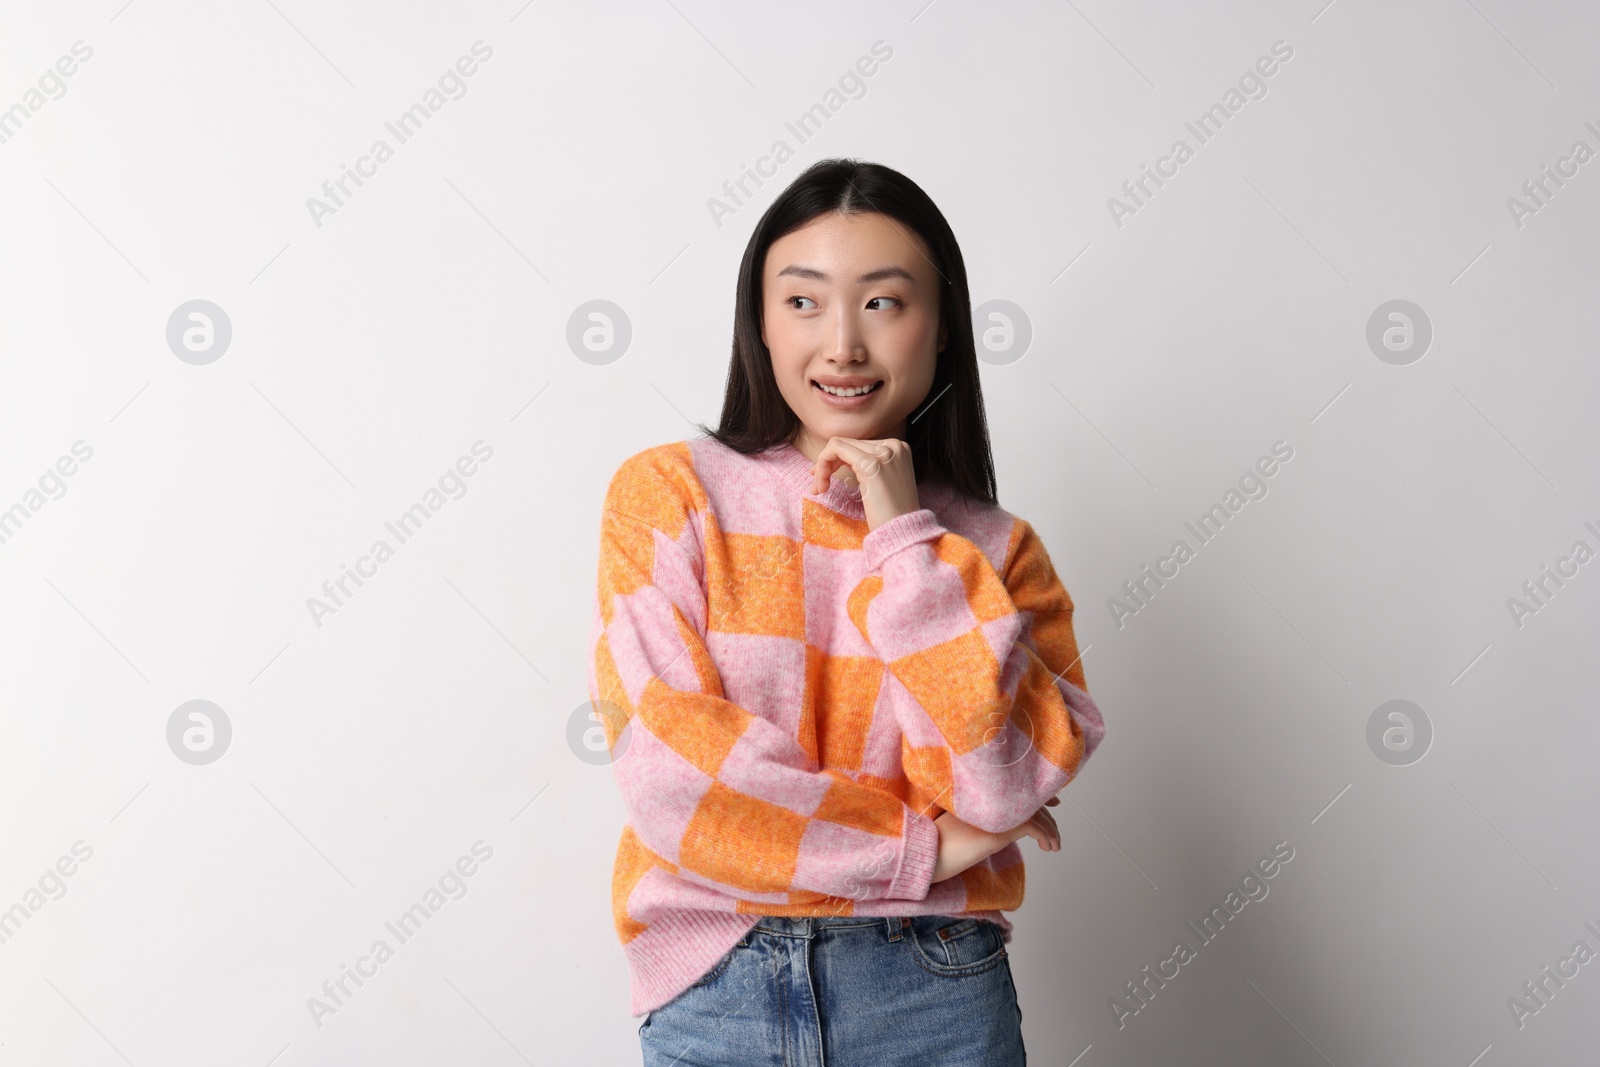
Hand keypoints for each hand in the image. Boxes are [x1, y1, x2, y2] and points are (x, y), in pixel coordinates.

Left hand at [808, 436, 919, 531]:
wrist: (903, 532)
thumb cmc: (891, 515)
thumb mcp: (883, 482)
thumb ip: (869, 465)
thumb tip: (841, 459)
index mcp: (898, 448)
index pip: (858, 445)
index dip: (838, 460)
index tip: (825, 478)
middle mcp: (893, 445)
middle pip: (847, 444)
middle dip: (827, 464)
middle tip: (819, 487)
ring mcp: (883, 452)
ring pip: (837, 445)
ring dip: (822, 467)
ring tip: (819, 489)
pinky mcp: (870, 463)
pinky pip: (835, 450)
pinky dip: (822, 466)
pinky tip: (822, 486)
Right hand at [931, 797, 1060, 882]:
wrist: (928, 856)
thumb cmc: (938, 848)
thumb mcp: (962, 831)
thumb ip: (983, 824)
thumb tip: (1004, 831)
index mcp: (980, 799)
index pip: (1015, 790)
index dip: (1036, 796)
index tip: (1051, 802)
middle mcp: (990, 801)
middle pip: (1028, 801)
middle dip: (1047, 814)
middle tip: (1056, 828)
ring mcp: (996, 813)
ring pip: (1035, 815)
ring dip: (1050, 830)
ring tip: (1054, 846)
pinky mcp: (1002, 829)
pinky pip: (1035, 828)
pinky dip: (1046, 836)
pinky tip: (1048, 847)